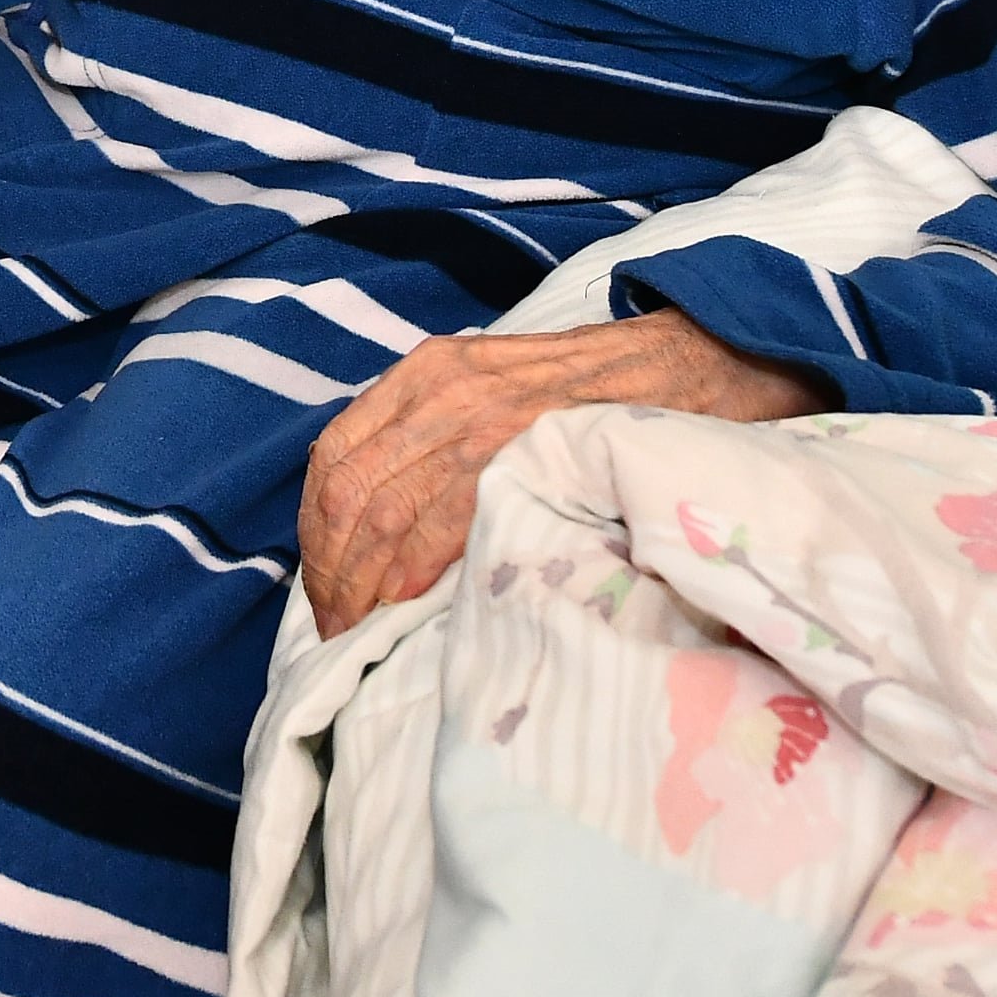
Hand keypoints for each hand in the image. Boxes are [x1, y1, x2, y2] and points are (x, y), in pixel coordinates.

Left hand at [298, 310, 828, 637]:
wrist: (679, 365)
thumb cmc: (586, 394)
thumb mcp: (492, 392)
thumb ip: (435, 440)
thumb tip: (381, 528)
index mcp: (423, 373)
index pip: (333, 456)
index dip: (316, 532)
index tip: (323, 586)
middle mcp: (438, 388)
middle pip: (348, 491)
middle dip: (331, 570)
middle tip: (337, 627)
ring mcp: (478, 414)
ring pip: (385, 511)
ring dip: (362, 582)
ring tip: (363, 631)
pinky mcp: (520, 444)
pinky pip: (442, 517)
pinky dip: (411, 569)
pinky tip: (404, 604)